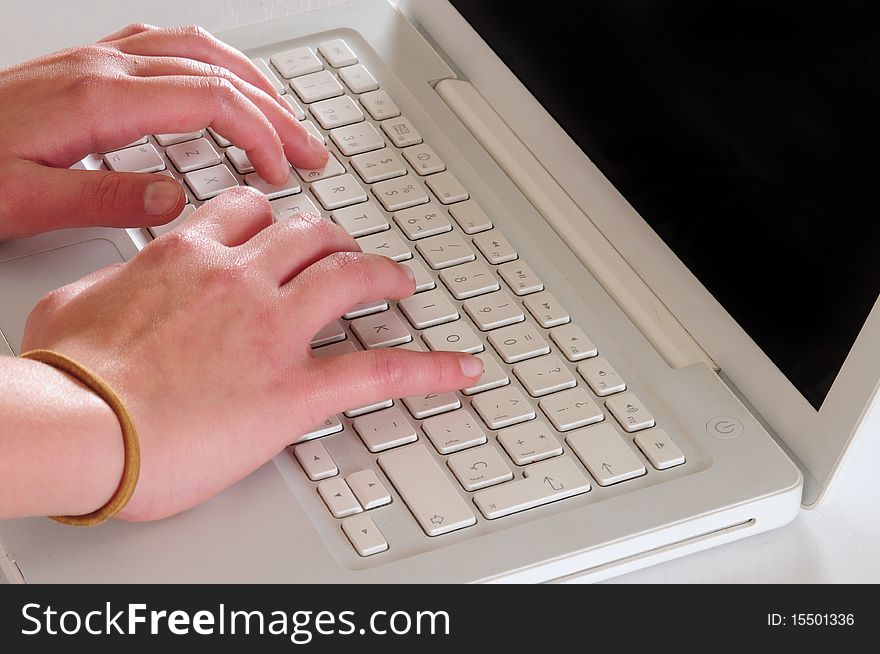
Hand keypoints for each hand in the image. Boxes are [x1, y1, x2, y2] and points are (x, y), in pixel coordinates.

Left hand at [0, 23, 327, 239]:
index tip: (283, 170)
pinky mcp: (87, 68)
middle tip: (309, 147)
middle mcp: (101, 68)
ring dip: (250, 81)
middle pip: (215, 70)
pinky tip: (220, 85)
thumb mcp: (24, 203)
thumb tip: (175, 197)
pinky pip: (167, 47)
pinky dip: (212, 65)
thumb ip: (105, 199)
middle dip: (274, 109)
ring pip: (196, 48)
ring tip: (283, 116)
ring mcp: (94, 61)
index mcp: (96, 99)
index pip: (208, 100)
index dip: (259, 133)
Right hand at [20, 188, 483, 520]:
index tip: (287, 228)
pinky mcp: (297, 389)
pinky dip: (429, 367)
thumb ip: (109, 284)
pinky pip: (380, 371)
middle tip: (347, 253)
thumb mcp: (73, 307)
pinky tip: (459, 368)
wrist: (81, 427)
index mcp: (189, 257)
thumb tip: (114, 285)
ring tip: (401, 282)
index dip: (278, 218)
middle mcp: (242, 280)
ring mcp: (277, 330)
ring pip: (351, 276)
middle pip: (310, 234)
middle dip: (335, 239)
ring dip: (383, 273)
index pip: (250, 212)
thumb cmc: (69, 379)